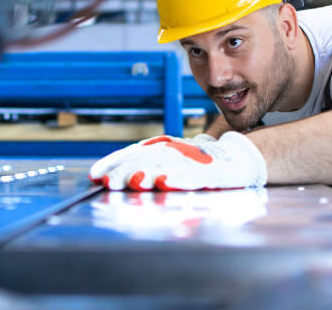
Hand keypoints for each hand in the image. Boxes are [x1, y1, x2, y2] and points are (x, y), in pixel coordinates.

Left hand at [88, 132, 266, 190]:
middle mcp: (172, 150)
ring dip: (147, 174)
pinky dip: (177, 179)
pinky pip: (191, 175)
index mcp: (159, 146)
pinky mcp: (207, 172)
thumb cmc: (197, 162)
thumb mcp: (168, 159)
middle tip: (109, 184)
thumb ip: (144, 165)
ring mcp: (189, 161)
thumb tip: (111, 177)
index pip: (130, 152)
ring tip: (133, 182)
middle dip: (124, 171)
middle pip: (143, 160)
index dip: (112, 163)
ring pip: (164, 166)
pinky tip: (165, 182)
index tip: (95, 177)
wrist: (236, 158)